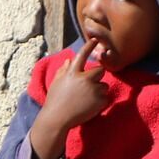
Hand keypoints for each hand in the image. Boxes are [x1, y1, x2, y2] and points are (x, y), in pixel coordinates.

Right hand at [29, 42, 109, 158]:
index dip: (89, 46)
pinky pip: (105, 98)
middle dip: (96, 77)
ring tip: (85, 100)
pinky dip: (99, 102)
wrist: (57, 120)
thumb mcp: (55, 84)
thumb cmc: (54, 101)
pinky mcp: (100, 101)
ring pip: (104, 86)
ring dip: (98, 91)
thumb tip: (69, 60)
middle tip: (88, 87)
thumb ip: (63, 70)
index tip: (94, 39)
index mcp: (72, 73)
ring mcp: (93, 90)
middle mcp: (84, 79)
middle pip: (100, 71)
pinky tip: (88, 107)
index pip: (82, 56)